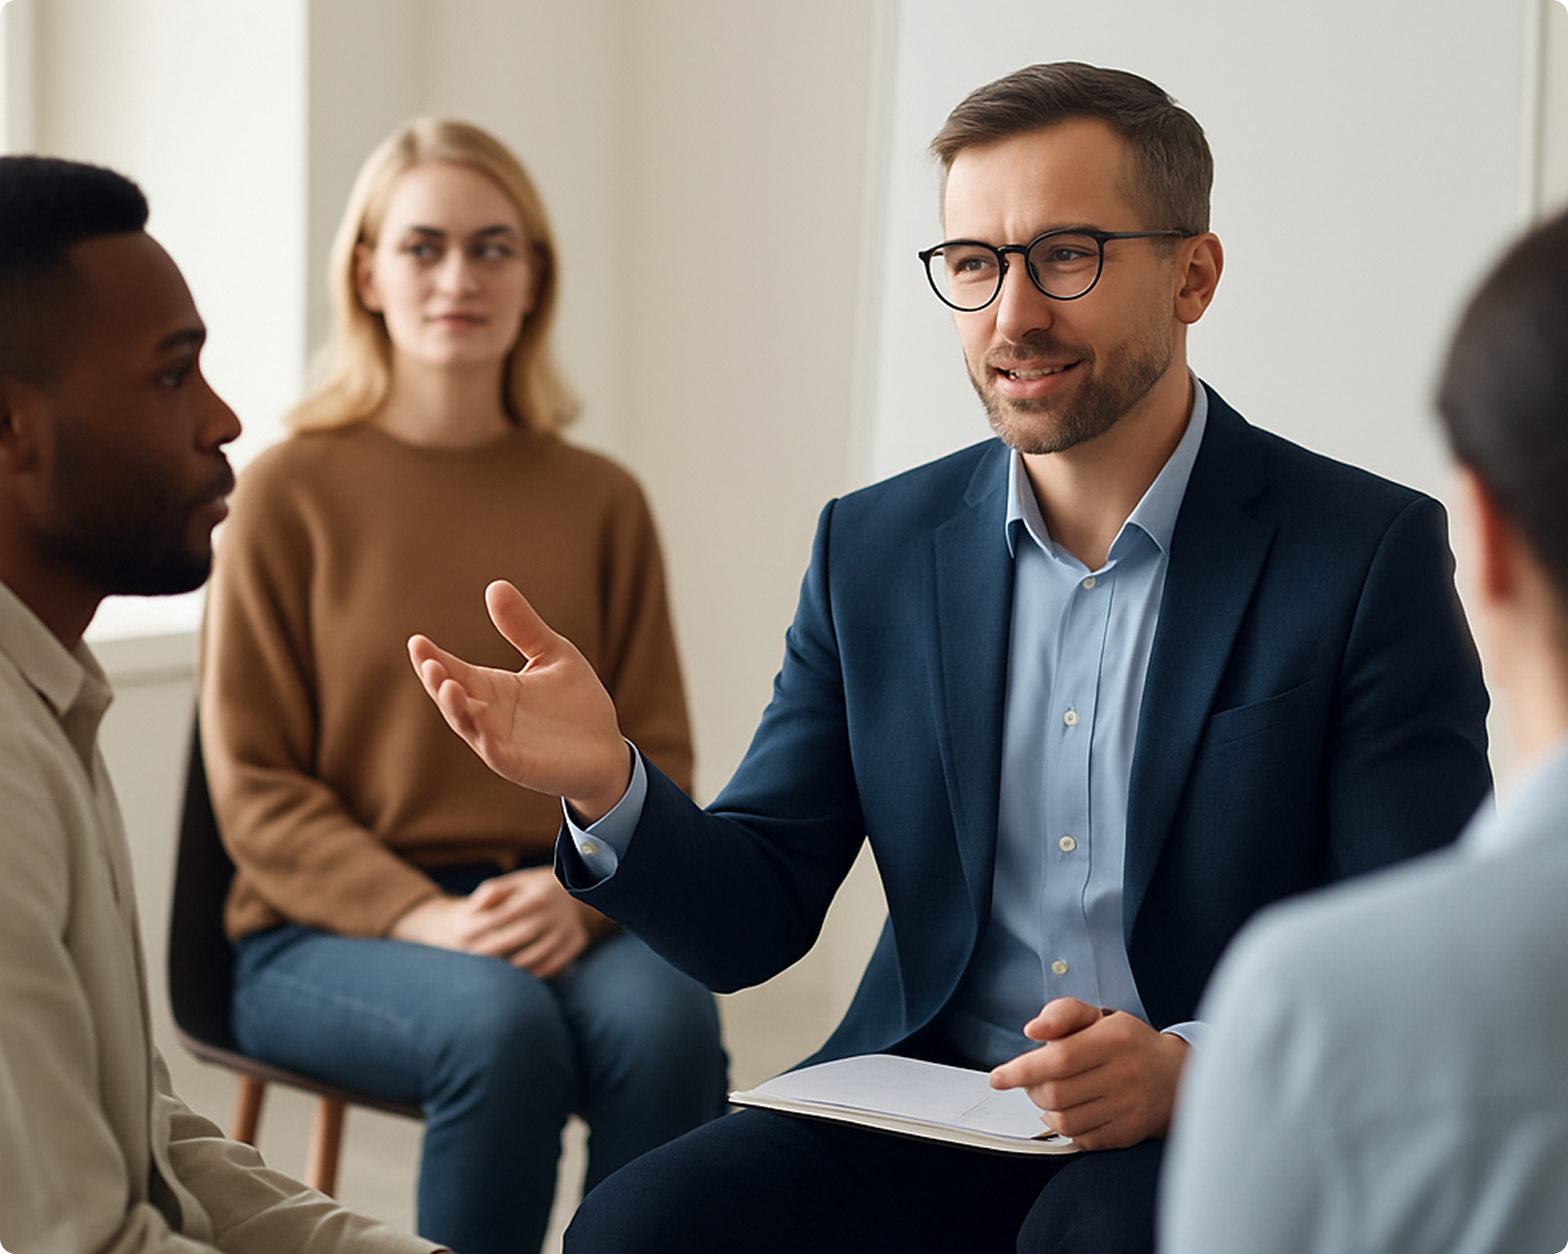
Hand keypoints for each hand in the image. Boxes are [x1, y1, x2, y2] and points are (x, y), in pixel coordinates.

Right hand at [407, 580, 631, 820]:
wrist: (608, 750)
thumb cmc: (577, 704)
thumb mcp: (552, 654)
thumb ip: (525, 627)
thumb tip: (495, 585)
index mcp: (493, 688)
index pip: (454, 669)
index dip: (433, 657)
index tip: (417, 640)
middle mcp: (490, 715)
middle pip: (453, 696)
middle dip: (437, 680)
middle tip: (427, 660)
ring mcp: (502, 742)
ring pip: (469, 726)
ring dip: (456, 707)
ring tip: (448, 685)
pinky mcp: (520, 765)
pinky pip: (498, 754)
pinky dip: (488, 742)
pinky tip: (482, 726)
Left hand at [463, 867, 594, 978]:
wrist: (579, 887)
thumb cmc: (537, 887)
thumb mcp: (517, 880)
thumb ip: (492, 890)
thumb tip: (473, 908)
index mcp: (536, 895)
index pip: (502, 917)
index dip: (481, 932)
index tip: (464, 943)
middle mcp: (554, 913)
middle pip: (516, 939)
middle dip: (491, 953)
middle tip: (472, 962)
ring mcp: (567, 930)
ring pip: (532, 957)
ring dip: (509, 969)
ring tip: (490, 973)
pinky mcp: (575, 944)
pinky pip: (549, 966)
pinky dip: (530, 974)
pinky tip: (514, 976)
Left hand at [987, 998, 1189, 1150]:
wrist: (1175, 1077)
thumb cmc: (1127, 1043)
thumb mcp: (1097, 1017)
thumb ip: (1062, 1013)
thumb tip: (1032, 1030)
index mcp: (1113, 1040)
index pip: (1058, 1059)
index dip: (1021, 1070)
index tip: (997, 1078)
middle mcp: (1124, 1074)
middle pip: (1056, 1093)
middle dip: (1032, 1090)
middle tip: (1034, 1081)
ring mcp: (1129, 1107)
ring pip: (1065, 1120)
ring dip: (1046, 1110)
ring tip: (1052, 1095)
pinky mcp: (1129, 1133)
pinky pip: (1082, 1139)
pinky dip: (1066, 1128)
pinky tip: (1071, 1111)